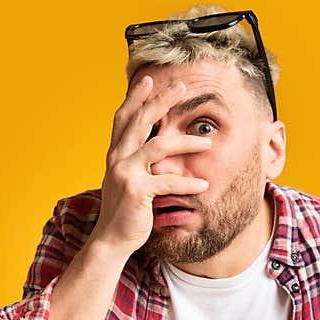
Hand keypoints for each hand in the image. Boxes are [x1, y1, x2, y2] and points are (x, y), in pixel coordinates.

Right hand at [91, 75, 212, 255]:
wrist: (111, 240)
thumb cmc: (124, 211)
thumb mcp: (125, 180)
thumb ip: (135, 162)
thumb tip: (151, 146)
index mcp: (115, 154)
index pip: (123, 117)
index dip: (135, 97)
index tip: (149, 79)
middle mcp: (117, 159)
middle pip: (140, 121)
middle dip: (162, 101)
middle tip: (181, 86)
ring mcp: (125, 174)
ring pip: (158, 146)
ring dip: (186, 142)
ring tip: (208, 142)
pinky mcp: (137, 192)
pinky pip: (168, 182)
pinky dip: (188, 183)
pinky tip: (204, 185)